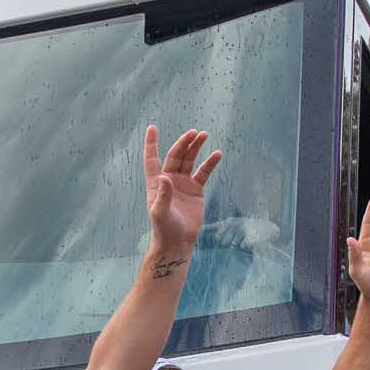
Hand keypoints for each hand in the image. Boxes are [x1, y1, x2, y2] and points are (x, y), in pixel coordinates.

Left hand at [143, 126, 221, 252]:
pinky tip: (217, 154)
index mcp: (156, 182)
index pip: (152, 159)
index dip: (151, 144)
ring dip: (196, 147)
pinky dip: (210, 163)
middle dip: (184, 143)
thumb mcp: (161, 212)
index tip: (152, 128)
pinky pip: (203, 172)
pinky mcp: (196, 190)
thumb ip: (163, 194)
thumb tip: (165, 177)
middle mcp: (169, 180)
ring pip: (189, 160)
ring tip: (204, 135)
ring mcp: (183, 183)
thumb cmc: (164, 228)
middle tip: (194, 133)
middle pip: (176, 155)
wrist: (178, 241)